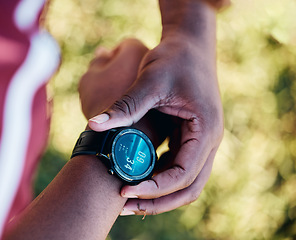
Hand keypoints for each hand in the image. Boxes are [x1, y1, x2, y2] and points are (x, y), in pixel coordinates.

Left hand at [88, 30, 222, 214]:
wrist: (189, 44)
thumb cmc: (174, 58)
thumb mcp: (150, 80)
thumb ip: (125, 106)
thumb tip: (93, 125)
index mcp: (205, 130)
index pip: (185, 174)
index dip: (156, 187)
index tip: (126, 189)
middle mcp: (208, 140)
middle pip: (188, 187)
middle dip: (157, 200)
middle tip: (124, 205)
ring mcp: (200, 140)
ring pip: (184, 182)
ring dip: (158, 193)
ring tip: (126, 197)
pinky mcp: (189, 137)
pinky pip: (177, 167)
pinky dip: (158, 177)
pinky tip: (134, 176)